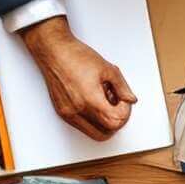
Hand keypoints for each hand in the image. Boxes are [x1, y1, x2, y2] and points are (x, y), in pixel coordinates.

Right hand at [20, 19, 135, 138]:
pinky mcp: (62, 112)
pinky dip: (92, 118)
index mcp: (90, 100)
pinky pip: (82, 125)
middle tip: (117, 104)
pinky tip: (93, 100)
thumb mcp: (107, 69)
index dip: (124, 112)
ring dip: (103, 120)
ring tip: (104, 100)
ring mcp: (68, 114)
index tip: (124, 100)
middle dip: (115, 120)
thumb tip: (130, 99)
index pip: (115, 122)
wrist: (54, 51)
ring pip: (94, 132)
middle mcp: (77, 111)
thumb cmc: (76, 56)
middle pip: (106, 132)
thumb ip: (122, 87)